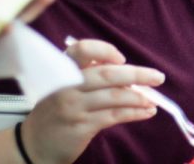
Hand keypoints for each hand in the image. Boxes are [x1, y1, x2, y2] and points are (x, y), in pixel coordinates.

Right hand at [19, 39, 164, 163]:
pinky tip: (147, 112)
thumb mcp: (66, 85)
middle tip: (159, 77)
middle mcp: (65, 86)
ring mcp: (72, 107)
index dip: (104, 51)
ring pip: (114, 97)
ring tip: (154, 99)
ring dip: (139, 97)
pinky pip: (114, 116)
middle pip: (106, 75)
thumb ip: (92, 74)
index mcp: (61, 69)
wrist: (34, 144)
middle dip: (137, 74)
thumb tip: (131, 73)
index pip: (81, 50)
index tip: (121, 58)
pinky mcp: (80, 127)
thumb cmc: (58, 108)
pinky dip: (134, 112)